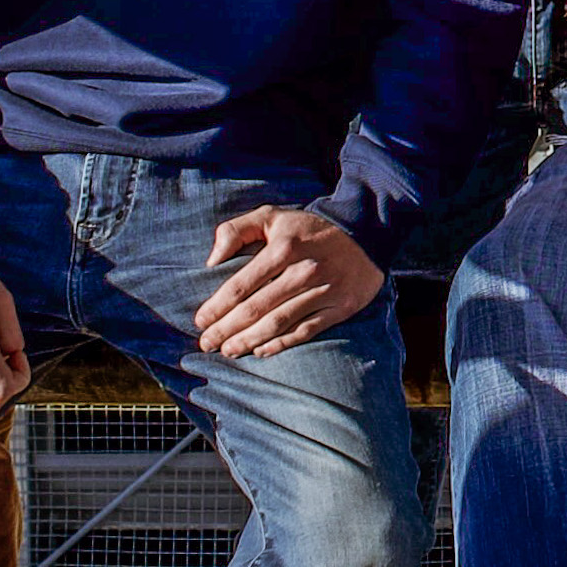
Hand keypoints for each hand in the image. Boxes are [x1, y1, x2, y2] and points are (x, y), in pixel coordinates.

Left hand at [197, 204, 384, 358]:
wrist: (366, 234)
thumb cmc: (308, 229)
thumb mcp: (271, 216)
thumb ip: (236, 230)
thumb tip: (211, 260)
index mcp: (283, 248)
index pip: (241, 284)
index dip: (217, 307)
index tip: (200, 321)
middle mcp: (303, 271)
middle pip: (256, 309)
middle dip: (227, 329)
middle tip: (207, 343)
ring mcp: (324, 291)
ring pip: (278, 323)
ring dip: (249, 341)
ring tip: (228, 350)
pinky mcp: (340, 307)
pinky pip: (306, 331)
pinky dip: (281, 344)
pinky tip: (260, 351)